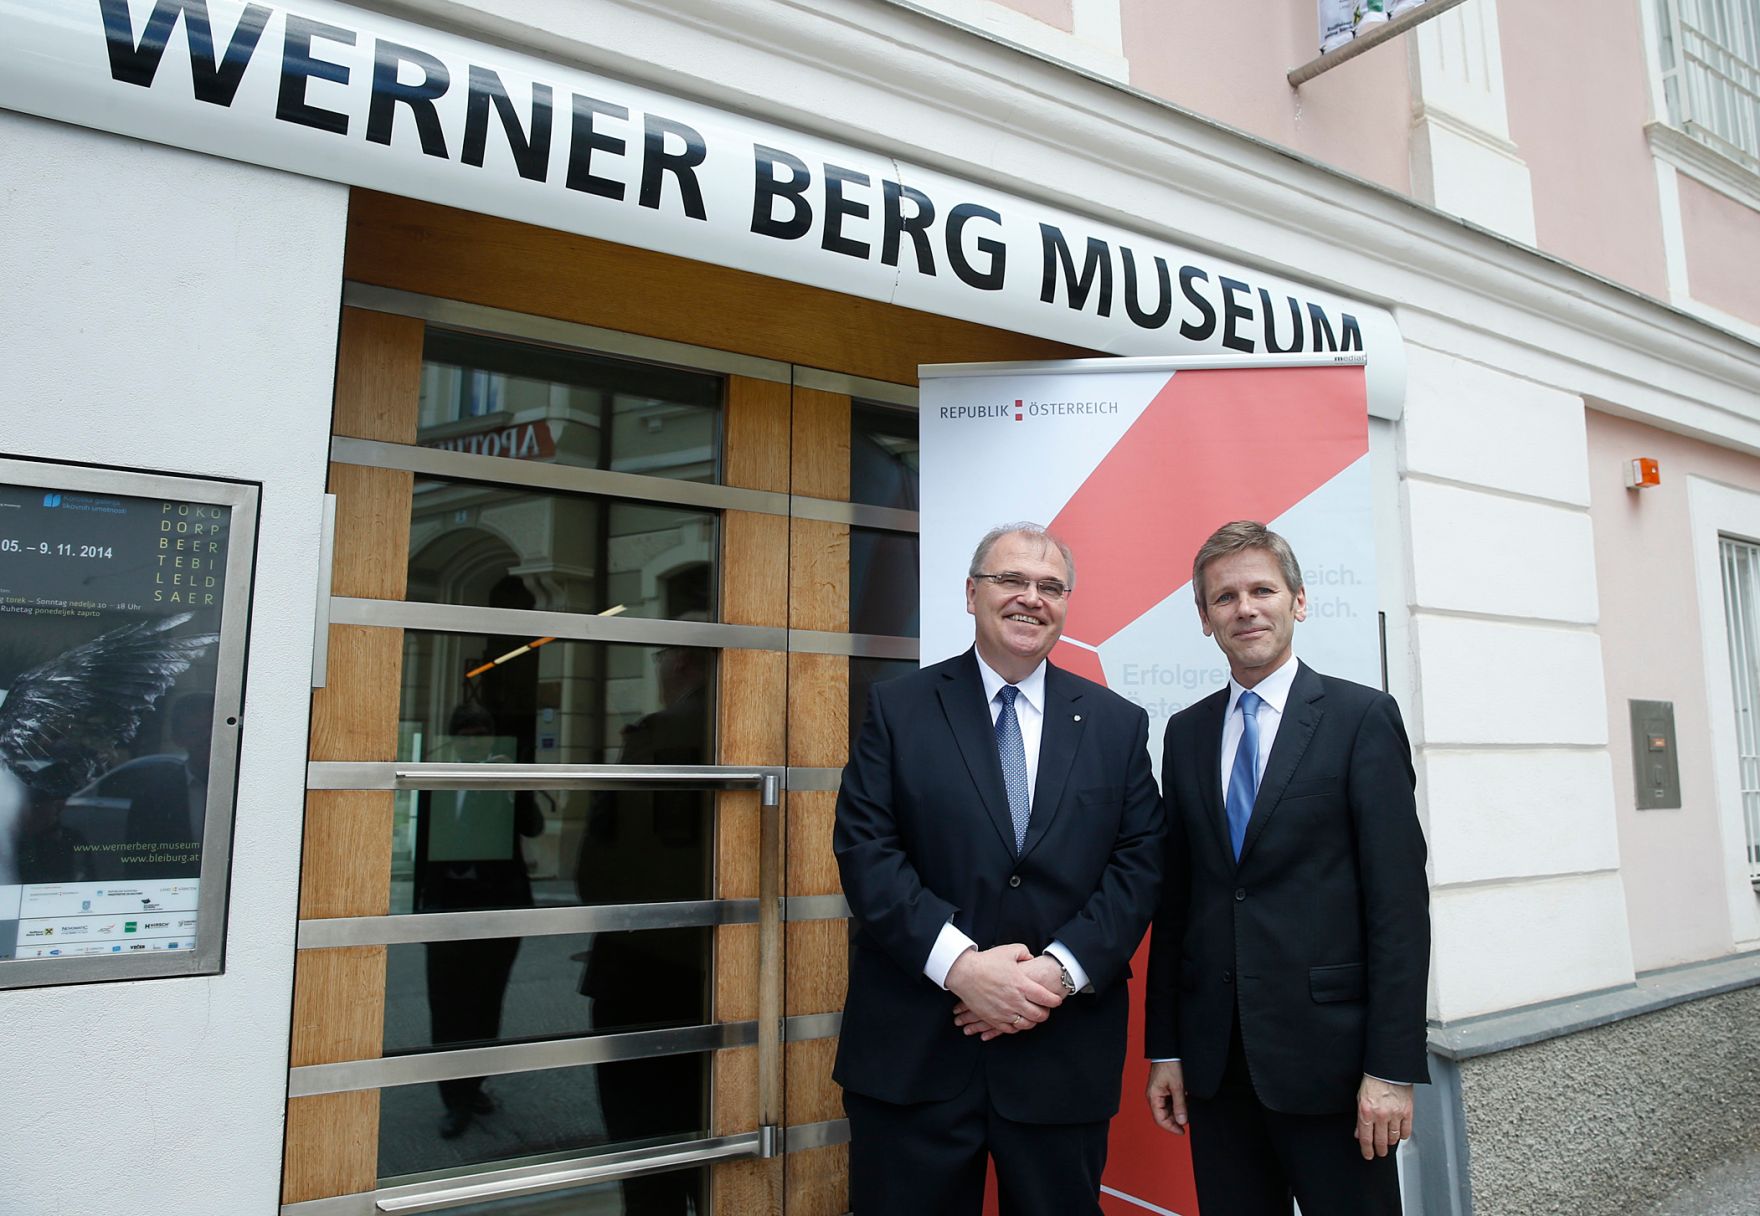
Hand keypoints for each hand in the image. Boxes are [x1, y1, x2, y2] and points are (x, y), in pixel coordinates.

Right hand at [945, 944, 1062, 1036]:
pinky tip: (1018, 1021)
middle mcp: (1015, 1000)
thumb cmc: (986, 961)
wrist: (964, 973)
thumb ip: (1025, 953)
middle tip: (1045, 1009)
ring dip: (1032, 1022)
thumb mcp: (1009, 950)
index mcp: (1022, 984)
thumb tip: (1031, 958)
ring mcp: (1004, 1011)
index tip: (1056, 1000)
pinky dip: (1017, 1027)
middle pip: (1039, 1015)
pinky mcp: (993, 1018)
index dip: (1055, 1000)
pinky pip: (1010, 1029)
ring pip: (1026, 1025)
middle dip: (1045, 1013)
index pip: (1046, 998)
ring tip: (1032, 1016)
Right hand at [1146, 1061, 1187, 1134]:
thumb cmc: (1170, 1066)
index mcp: (1153, 1097)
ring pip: (1168, 1109)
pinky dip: (1178, 1104)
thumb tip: (1182, 1122)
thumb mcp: (1178, 1087)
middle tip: (1188, 1119)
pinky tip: (1185, 1100)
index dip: (1171, 1128)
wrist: (1169, 1051)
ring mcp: (1158, 1093)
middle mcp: (1154, 1096)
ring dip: (1178, 1111)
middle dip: (1176, 1119)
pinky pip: (1170, 1101)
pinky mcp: (1164, 1089)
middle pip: (1164, 1115)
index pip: (1160, 1119)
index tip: (1182, 1131)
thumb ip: (1180, 1105)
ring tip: (1188, 1106)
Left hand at [1355, 1075, 1413, 1158]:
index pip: (1366, 1138)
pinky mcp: (1407, 1112)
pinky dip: (1402, 1136)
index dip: (1367, 1150)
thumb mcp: (1360, 1098)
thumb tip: (1359, 1133)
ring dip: (1390, 1143)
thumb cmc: (1373, 1081)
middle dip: (1379, 1150)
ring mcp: (1395, 1114)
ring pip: (1393, 1138)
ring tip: (1388, 1143)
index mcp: (1367, 1111)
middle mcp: (1381, 1114)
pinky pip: (1406, 1131)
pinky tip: (1399, 1135)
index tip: (1368, 1155)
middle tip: (1379, 1153)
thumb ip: (1360, 1118)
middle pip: (1380, 1141)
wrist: (1388, 1069)